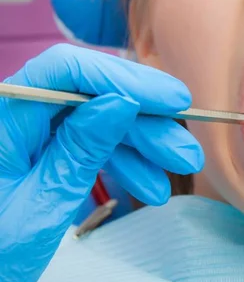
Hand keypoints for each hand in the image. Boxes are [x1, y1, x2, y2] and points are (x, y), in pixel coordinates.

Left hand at [0, 44, 202, 281]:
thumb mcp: (41, 209)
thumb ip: (79, 150)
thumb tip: (123, 100)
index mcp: (1, 121)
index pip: (66, 72)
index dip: (126, 79)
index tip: (174, 100)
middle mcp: (14, 117)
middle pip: (90, 98)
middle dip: (145, 124)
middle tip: (186, 154)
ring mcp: (28, 137)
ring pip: (96, 123)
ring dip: (142, 146)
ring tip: (177, 172)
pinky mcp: (40, 155)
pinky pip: (87, 146)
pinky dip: (121, 163)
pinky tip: (149, 186)